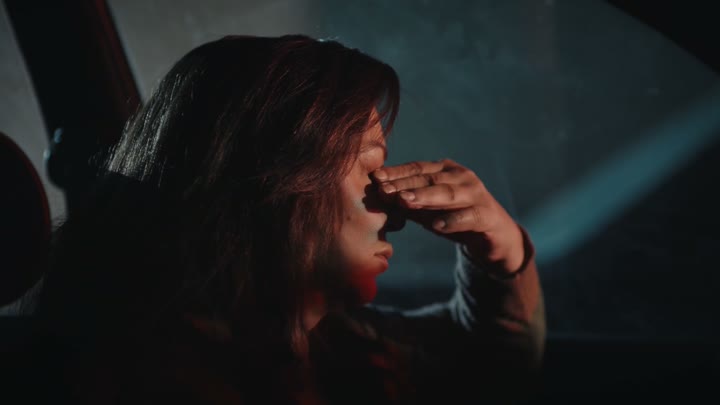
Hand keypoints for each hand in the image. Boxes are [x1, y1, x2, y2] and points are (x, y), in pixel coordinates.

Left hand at [372, 159, 524, 274]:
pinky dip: (451, 220)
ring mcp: (476, 194)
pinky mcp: (487, 215)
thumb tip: (378, 197)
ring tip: (404, 202)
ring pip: (447, 194)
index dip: (396, 173)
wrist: (493, 237)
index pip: (417, 169)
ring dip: (424, 197)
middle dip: (404, 185)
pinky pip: (468, 217)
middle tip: (383, 190)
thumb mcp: (428, 210)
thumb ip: (407, 204)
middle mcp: (461, 177)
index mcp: (446, 170)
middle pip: (429, 179)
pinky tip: (436, 226)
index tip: (375, 178)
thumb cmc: (455, 218)